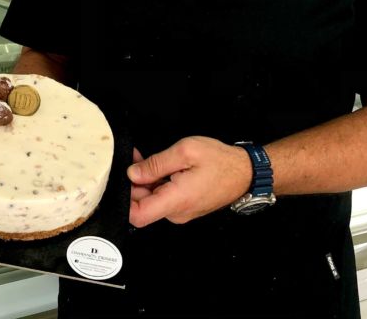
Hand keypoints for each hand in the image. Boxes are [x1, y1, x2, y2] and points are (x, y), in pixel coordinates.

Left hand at [127, 137, 251, 226]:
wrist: (245, 172)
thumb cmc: (220, 161)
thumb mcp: (185, 151)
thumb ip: (156, 164)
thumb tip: (133, 174)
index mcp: (176, 200)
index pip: (138, 215)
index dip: (124, 200)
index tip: (121, 180)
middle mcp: (176, 212)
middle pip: (142, 204)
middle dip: (133, 182)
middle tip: (133, 159)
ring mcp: (180, 211)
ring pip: (151, 199)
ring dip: (144, 180)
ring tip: (144, 158)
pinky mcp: (184, 206)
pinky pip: (163, 197)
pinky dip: (156, 182)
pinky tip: (156, 166)